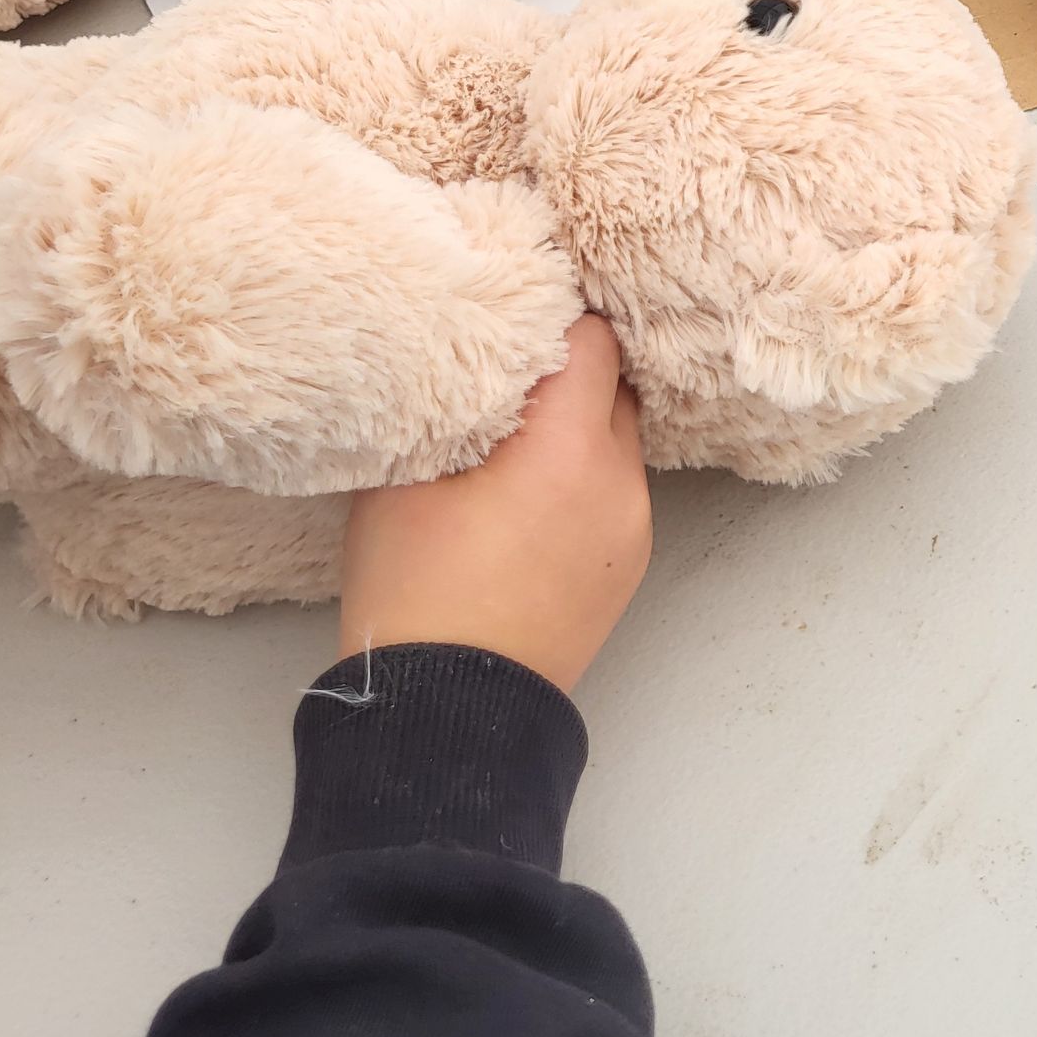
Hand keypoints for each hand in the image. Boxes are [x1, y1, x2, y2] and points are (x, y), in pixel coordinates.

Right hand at [339, 316, 651, 694]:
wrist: (448, 716)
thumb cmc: (416, 592)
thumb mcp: (403, 480)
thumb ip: (442, 405)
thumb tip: (451, 358)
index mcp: (570, 449)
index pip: (593, 342)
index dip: (555, 322)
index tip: (516, 319)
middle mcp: (620, 481)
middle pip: (614, 386)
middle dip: (570, 374)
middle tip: (513, 375)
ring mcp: (633, 528)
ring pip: (617, 441)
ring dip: (579, 429)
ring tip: (518, 442)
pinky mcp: (628, 566)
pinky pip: (616, 492)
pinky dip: (585, 478)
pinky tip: (532, 496)